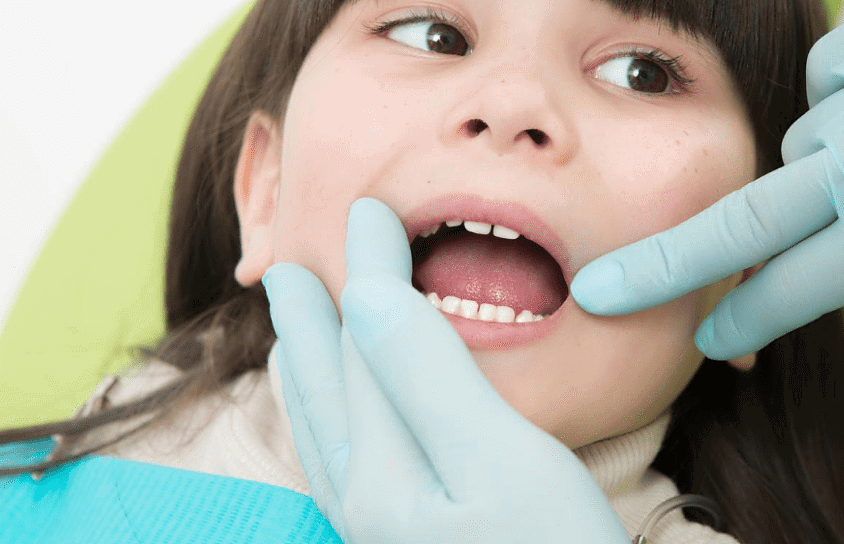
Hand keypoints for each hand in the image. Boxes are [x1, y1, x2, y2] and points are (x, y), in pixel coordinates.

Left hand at [263, 198, 629, 542]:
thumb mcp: (499, 460)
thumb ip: (426, 377)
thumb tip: (362, 297)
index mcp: (381, 475)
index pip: (363, 344)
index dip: (366, 271)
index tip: (371, 209)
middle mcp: (367, 507)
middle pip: (324, 391)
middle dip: (311, 321)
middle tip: (286, 265)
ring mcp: (388, 534)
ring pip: (328, 434)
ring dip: (311, 374)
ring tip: (296, 338)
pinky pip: (349, 468)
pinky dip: (337, 425)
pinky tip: (352, 429)